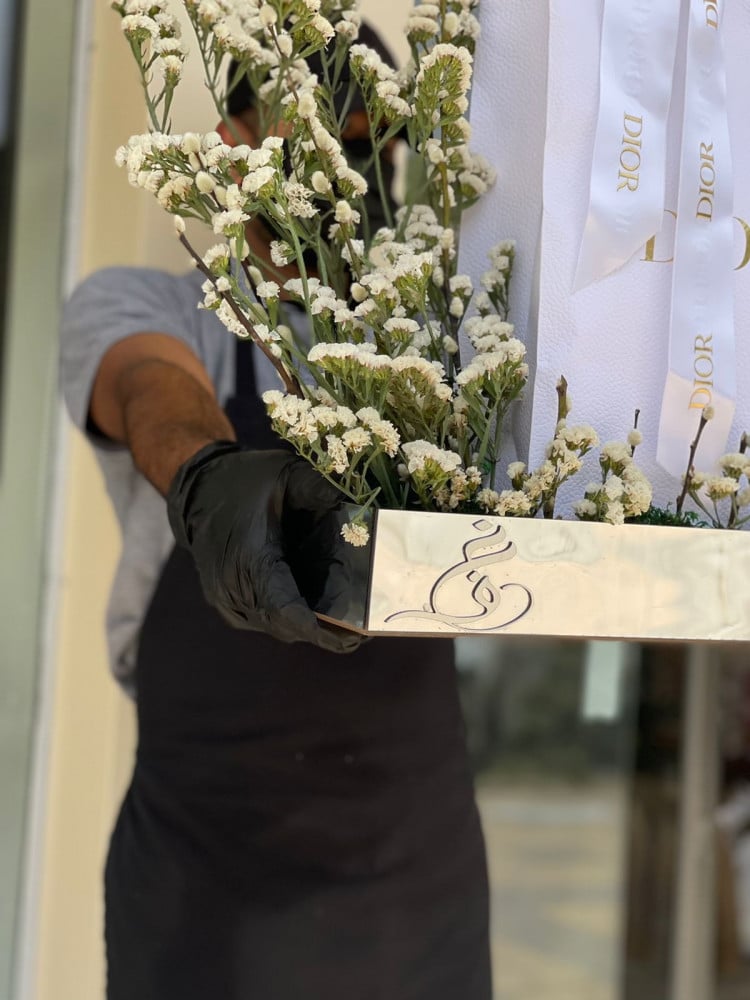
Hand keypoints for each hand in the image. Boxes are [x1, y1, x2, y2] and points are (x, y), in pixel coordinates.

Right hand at [167, 441, 359, 652]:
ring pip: (275, 626)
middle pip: (285, 625)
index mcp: (249, 557)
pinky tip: (314, 609)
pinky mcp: (226, 603)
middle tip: (363, 631)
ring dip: (307, 627)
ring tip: (346, 624)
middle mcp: (233, 587)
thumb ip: (322, 491)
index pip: (284, 607)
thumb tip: (363, 512)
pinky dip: (288, 618)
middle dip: (324, 632)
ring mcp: (226, 600)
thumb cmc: (245, 480)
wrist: (198, 489)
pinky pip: (263, 620)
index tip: (351, 639)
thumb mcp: (286, 474)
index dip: (317, 629)